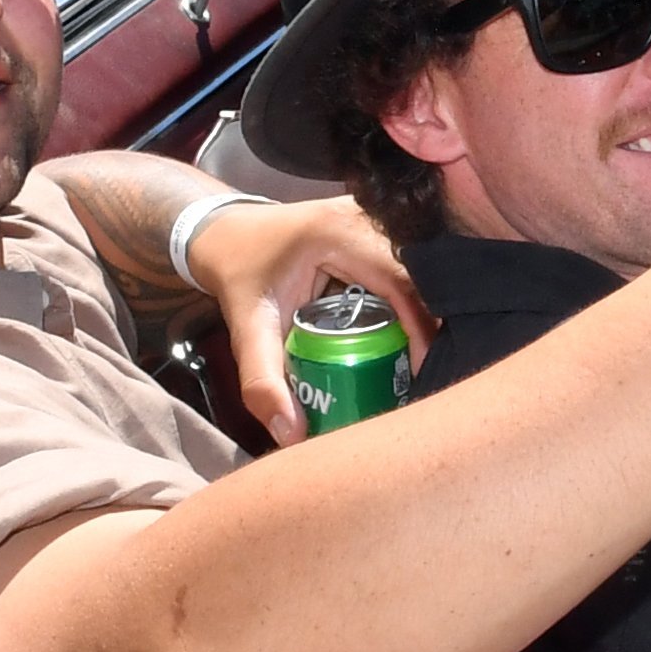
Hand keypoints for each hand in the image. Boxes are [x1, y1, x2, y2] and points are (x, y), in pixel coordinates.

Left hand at [184, 193, 435, 445]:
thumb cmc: (239, 273)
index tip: (415, 376)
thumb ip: (263, 379)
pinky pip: (402, 267)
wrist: (226, 231)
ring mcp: (374, 218)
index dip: (419, 331)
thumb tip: (292, 434)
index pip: (400, 282)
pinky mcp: (375, 227)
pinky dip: (405, 303)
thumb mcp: (247, 326)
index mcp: (340, 232)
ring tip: (412, 361)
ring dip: (418, 316)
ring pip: (415, 271)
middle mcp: (367, 217)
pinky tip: (401, 337)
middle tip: (416, 375)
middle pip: (417, 276)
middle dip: (424, 328)